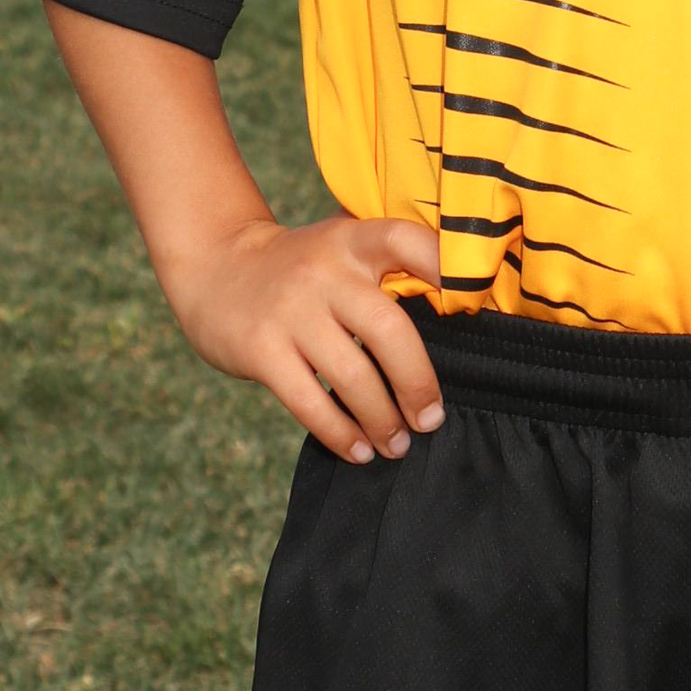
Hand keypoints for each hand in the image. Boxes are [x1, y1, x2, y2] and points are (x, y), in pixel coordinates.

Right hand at [163, 213, 447, 462]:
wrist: (215, 266)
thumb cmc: (301, 268)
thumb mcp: (342, 247)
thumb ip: (389, 269)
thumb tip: (461, 318)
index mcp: (354, 239)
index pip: (410, 243)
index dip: (449, 271)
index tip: (475, 311)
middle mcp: (325, 270)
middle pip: (389, 329)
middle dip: (418, 383)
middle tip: (432, 418)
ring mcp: (291, 310)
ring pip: (352, 375)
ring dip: (382, 420)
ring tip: (398, 445)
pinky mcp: (261, 349)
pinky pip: (310, 402)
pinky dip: (341, 434)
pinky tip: (359, 450)